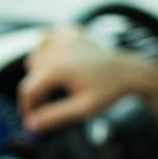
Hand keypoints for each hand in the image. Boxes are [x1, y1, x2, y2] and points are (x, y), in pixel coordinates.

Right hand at [18, 26, 149, 132]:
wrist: (129, 72)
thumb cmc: (110, 90)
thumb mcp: (83, 109)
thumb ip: (55, 117)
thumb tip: (32, 125)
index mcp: (58, 68)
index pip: (28, 90)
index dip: (27, 108)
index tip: (32, 119)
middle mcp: (58, 49)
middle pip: (30, 75)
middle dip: (36, 93)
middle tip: (50, 105)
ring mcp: (64, 38)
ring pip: (35, 56)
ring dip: (39, 71)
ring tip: (56, 85)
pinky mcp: (71, 33)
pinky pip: (47, 38)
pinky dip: (46, 49)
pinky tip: (56, 60)